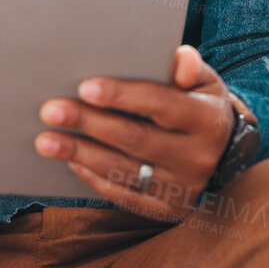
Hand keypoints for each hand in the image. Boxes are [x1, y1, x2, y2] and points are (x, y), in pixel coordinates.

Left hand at [35, 44, 235, 221]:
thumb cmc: (199, 105)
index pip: (162, 105)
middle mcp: (198, 158)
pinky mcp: (168, 210)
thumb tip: (181, 57)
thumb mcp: (205, 82)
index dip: (123, 96)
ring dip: (81, 155)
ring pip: (125, 171)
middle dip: (90, 124)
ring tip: (46, 141)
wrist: (222, 153)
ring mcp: (183, 188)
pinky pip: (125, 195)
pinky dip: (95, 178)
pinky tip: (71, 162)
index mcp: (209, 120)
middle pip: (136, 139)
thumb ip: (190, 67)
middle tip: (51, 111)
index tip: (85, 87)